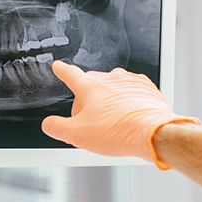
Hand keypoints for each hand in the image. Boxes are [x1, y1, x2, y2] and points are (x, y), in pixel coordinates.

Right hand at [41, 61, 200, 165]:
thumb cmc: (118, 132)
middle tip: (90, 123)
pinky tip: (128, 118)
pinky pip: (130, 92)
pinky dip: (127, 103)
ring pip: (112, 89)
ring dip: (108, 102)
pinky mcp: (146, 88)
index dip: (62, 70)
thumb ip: (56, 127)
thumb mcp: (76, 135)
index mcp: (89, 87)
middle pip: (91, 86)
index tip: (59, 66)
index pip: (70, 74)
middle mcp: (110, 79)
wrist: (152, 133)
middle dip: (87, 101)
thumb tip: (49, 124)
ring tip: (112, 123)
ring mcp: (129, 82)